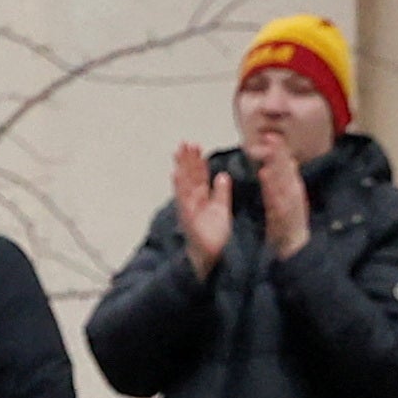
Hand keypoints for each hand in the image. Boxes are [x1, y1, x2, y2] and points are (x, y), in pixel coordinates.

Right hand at [171, 143, 232, 279]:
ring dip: (181, 167)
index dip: (197, 161)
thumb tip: (222, 176)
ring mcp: (188, 208)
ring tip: (179, 152)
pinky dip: (179, 187)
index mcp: (202, 198)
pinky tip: (175, 174)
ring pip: (184, 183)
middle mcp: (192, 201)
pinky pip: (183, 199)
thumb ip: (221, 192)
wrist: (210, 256)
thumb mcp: (221, 209)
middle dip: (187, 159)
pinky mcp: (188, 216)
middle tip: (185, 142)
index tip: (196, 146)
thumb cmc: (213, 235)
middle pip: (189, 176)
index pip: (199, 176)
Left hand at [258, 145, 311, 258]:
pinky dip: (272, 185)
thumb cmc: (287, 223)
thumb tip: (286, 161)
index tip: (271, 135)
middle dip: (279, 152)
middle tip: (271, 136)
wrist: (294, 248)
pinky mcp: (286, 215)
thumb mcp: (285, 198)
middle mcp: (293, 192)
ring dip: (277, 164)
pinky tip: (265, 174)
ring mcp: (291, 203)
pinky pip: (277, 198)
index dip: (279, 150)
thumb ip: (284, 181)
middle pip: (286, 169)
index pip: (285, 166)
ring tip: (270, 149)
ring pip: (283, 180)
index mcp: (291, 187)